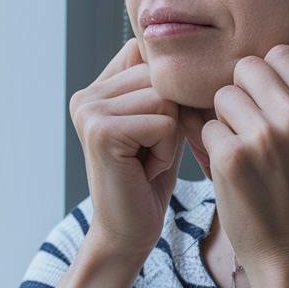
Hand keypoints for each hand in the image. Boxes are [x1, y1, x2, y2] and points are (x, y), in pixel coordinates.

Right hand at [69, 37, 184, 260]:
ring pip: (166, 99)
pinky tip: (146, 169)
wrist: (127, 233)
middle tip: (151, 153)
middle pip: (162, 78)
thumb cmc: (150, 178)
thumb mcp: (159, 122)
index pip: (152, 58)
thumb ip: (164, 88)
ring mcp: (90, 112)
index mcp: (96, 88)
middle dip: (173, 118)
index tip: (156, 133)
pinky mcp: (102, 132)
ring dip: (170, 136)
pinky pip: (164, 123)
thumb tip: (201, 55)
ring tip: (148, 160)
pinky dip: (167, 150)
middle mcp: (86, 96)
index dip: (171, 95)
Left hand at [190, 41, 288, 272]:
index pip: (280, 55)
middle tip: (254, 128)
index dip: (269, 79)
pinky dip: (213, 146)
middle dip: (244, 94)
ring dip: (226, 120)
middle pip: (246, 69)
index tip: (272, 106)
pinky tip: (232, 168)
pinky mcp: (231, 158)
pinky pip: (206, 127)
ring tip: (245, 149)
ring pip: (223, 96)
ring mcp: (263, 139)